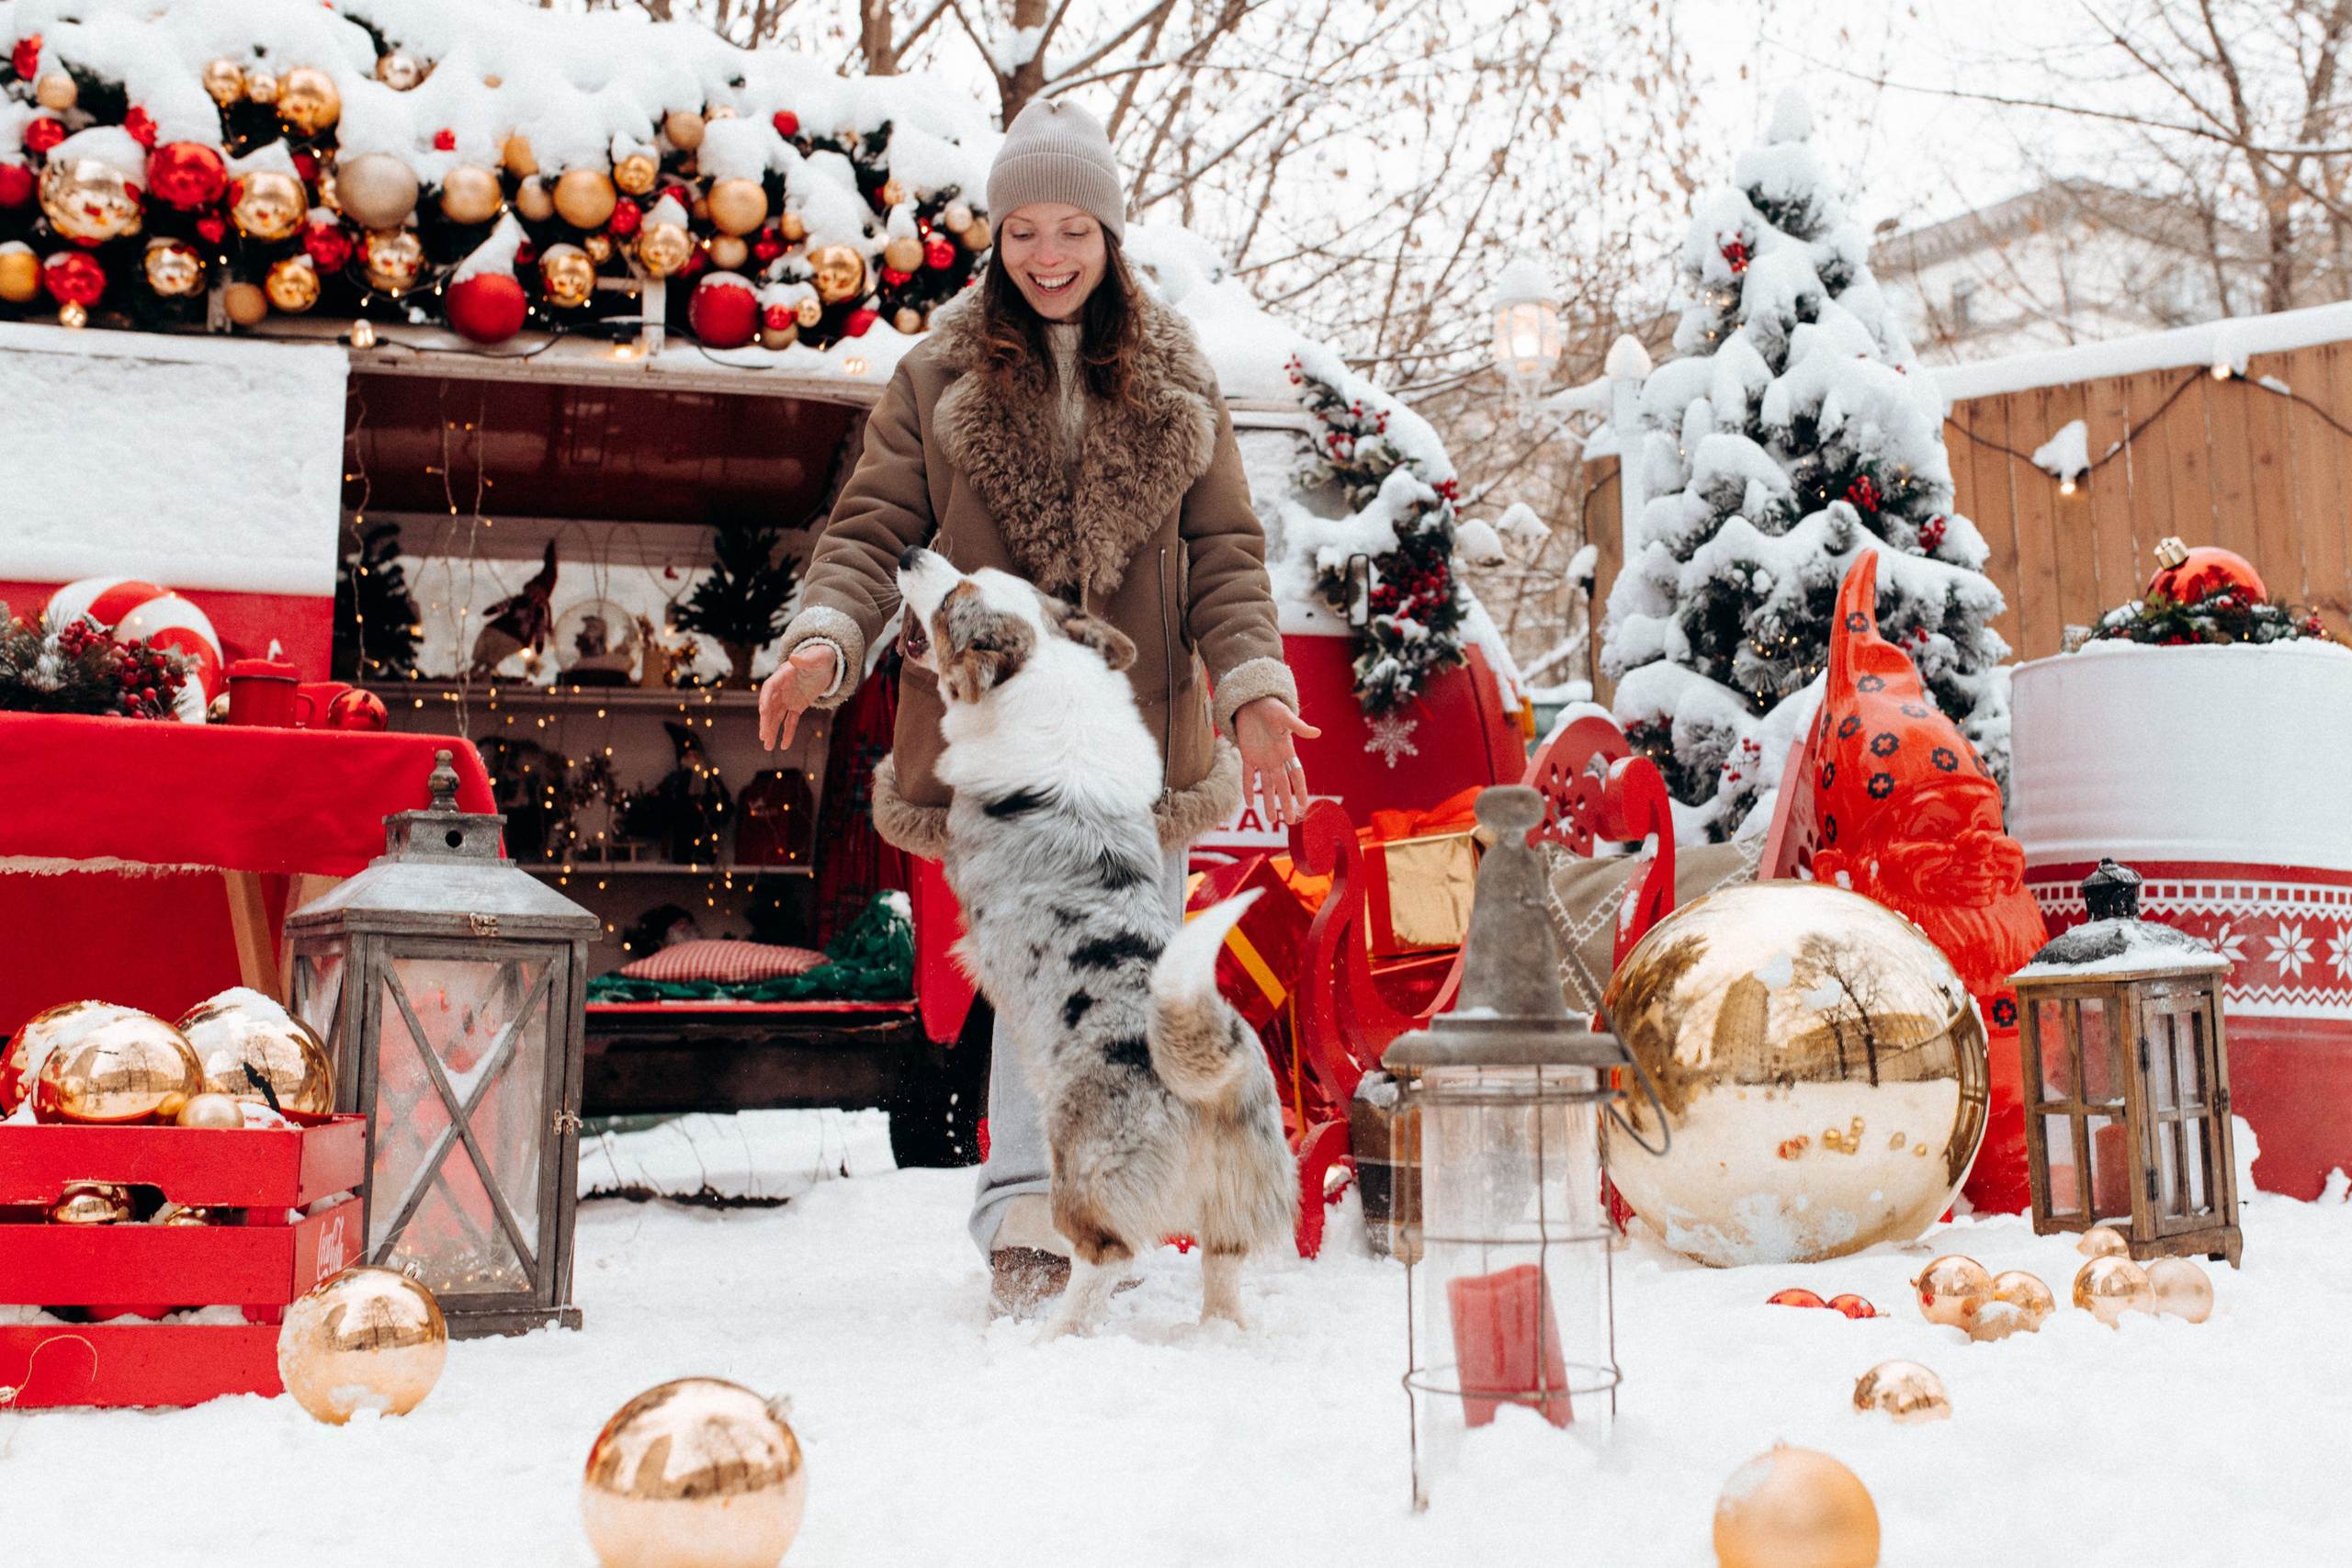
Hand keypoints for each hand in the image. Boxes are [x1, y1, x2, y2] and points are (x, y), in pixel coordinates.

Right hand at [758, 642, 839, 750]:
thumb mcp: (818, 656)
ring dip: (772, 731)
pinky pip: (791, 721)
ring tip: (767, 747)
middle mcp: (782, 688)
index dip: (765, 699)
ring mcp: (788, 698)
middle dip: (766, 722)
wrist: (827, 663)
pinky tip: (784, 746)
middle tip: (763, 737)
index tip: (763, 712)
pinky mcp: (797, 706)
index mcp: (783, 675)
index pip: (770, 688)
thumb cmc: (821, 656)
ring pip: (777, 717)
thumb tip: (793, 659)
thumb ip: (806, 659)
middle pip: (770, 706)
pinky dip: (788, 733)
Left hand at [1234, 696, 1321, 825]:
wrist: (1252, 702)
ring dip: (1268, 802)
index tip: (1304, 805)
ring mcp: (1261, 759)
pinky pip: (1247, 776)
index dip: (1300, 790)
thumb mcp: (1284, 716)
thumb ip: (1298, 726)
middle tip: (1289, 821)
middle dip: (1286, 803)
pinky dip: (1247, 790)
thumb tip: (1317, 733)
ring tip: (1271, 819)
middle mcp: (1275, 759)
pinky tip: (1249, 805)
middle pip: (1282, 786)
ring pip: (1266, 785)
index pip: (1296, 775)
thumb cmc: (1271, 707)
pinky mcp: (1247, 756)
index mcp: (1287, 751)